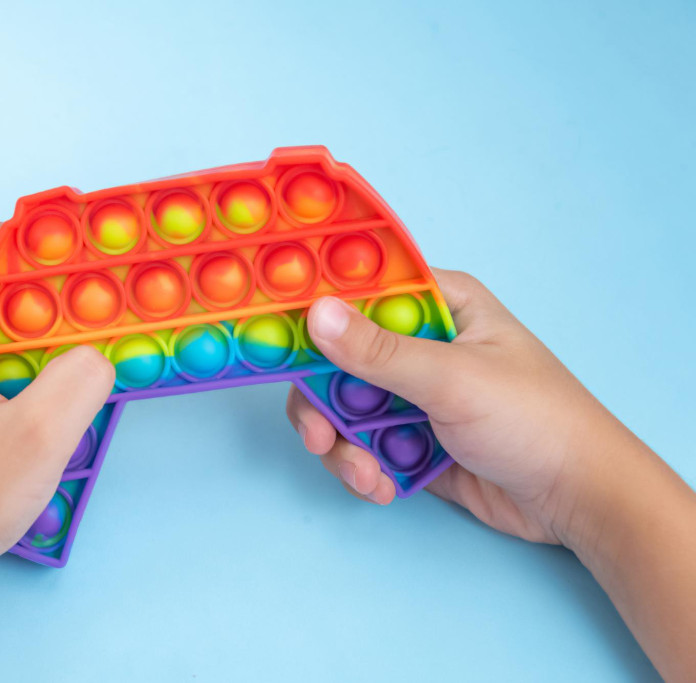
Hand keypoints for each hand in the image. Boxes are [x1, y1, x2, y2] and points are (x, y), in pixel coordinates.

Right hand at [287, 269, 695, 679]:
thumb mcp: (452, 379)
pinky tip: (383, 487)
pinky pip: (363, 444)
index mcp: (440, 304)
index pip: (362, 291)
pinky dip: (362, 467)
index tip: (276, 341)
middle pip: (338, 358)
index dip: (316, 312)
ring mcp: (414, 393)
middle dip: (323, 404)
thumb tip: (314, 312)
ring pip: (344, 407)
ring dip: (343, 446)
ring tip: (365, 475)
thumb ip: (379, 351)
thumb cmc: (532, 420)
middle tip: (320, 436)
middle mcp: (421, 343)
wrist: (577, 500)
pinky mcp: (411, 438)